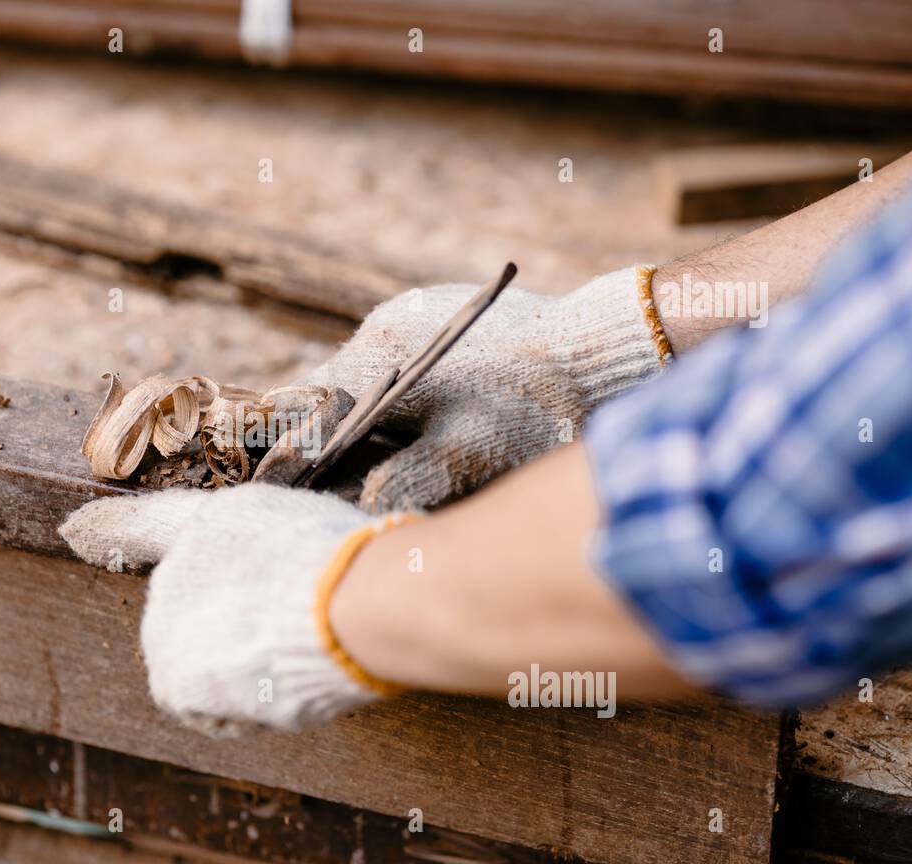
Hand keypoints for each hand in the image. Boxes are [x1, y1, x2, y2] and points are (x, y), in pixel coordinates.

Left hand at [58, 484, 410, 736]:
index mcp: (211, 521)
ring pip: (202, 665)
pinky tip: (272, 686)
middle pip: (195, 616)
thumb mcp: (313, 533)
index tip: (72, 529)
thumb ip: (274, 552)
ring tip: (290, 658)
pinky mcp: (171, 675)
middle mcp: (175, 566)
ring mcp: (165, 620)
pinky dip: (239, 710)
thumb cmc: (353, 565)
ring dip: (239, 674)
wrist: (345, 602)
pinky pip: (205, 708)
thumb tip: (288, 580)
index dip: (110, 526)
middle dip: (235, 635)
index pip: (150, 523)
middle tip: (293, 637)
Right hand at [307, 267, 666, 510]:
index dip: (306, 451)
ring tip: (398, 458)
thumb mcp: (459, 461)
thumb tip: (355, 503)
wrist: (604, 350)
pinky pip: (411, 360)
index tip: (308, 485)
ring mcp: (421, 313)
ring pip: (378, 377)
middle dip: (345, 436)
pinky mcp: (453, 313)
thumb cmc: (529, 411)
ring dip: (380, 417)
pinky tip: (438, 424)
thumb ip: (398, 482)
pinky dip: (412, 396)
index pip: (313, 406)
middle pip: (342, 392)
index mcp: (375, 354)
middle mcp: (388, 324)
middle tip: (356, 482)